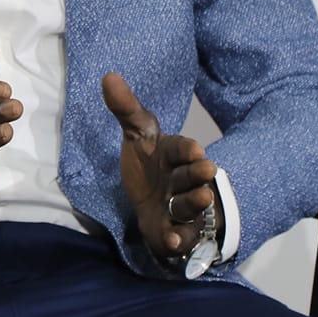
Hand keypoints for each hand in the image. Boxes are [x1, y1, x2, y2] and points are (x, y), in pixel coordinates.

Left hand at [101, 71, 217, 259]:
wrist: (150, 201)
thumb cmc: (148, 164)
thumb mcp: (137, 135)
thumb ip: (126, 110)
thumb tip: (109, 75)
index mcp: (175, 155)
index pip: (183, 149)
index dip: (189, 150)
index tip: (197, 149)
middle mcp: (182, 181)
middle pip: (192, 177)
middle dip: (199, 174)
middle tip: (208, 169)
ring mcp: (180, 207)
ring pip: (189, 205)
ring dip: (194, 203)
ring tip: (202, 198)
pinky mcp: (172, 231)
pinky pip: (178, 236)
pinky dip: (178, 239)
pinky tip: (174, 241)